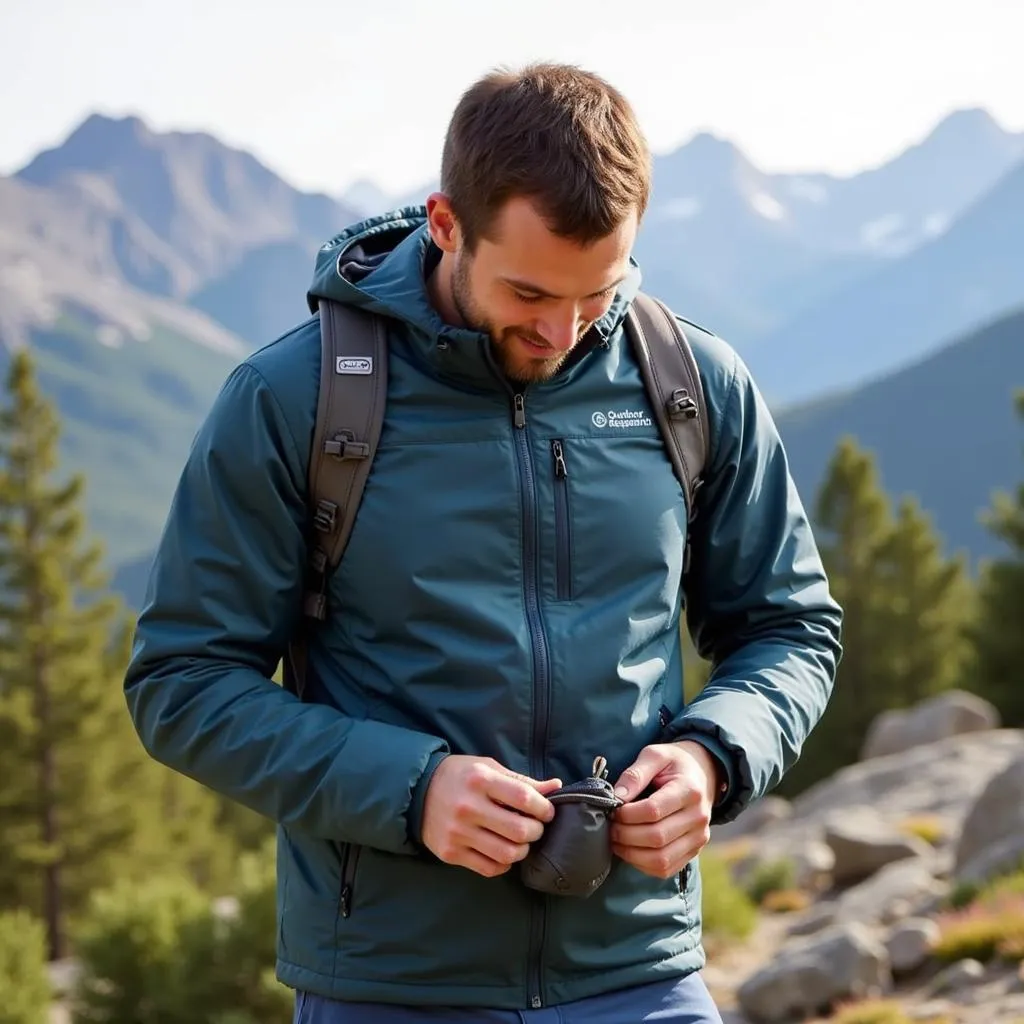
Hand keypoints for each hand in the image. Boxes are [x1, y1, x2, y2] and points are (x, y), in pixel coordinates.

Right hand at [421, 756, 561, 877]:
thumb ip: (521, 781)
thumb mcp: (488, 768)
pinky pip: (489, 868)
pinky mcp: (450, 853)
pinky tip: (503, 852)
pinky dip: (504, 864)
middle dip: (536, 831)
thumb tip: (556, 787)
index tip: (546, 811)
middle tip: (535, 827)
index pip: (523, 798)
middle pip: (519, 830)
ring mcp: (458, 833)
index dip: (543, 808)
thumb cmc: (460, 776)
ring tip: (520, 841)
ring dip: (522, 850)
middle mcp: (468, 807)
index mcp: (480, 780)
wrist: (417, 791)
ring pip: (507, 854)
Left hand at [609, 741, 717, 878]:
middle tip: (610, 826)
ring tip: (616, 840)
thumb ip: (635, 774)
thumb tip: (616, 796)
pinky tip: (630, 850)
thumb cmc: (674, 764)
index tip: (613, 809)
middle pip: (656, 838)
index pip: (653, 810)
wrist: (702, 773)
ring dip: (631, 854)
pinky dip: (643, 864)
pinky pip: (666, 869)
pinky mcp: (694, 851)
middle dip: (625, 835)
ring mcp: (699, 838)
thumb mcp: (655, 755)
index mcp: (689, 790)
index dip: (627, 814)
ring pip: (661, 859)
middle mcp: (698, 818)